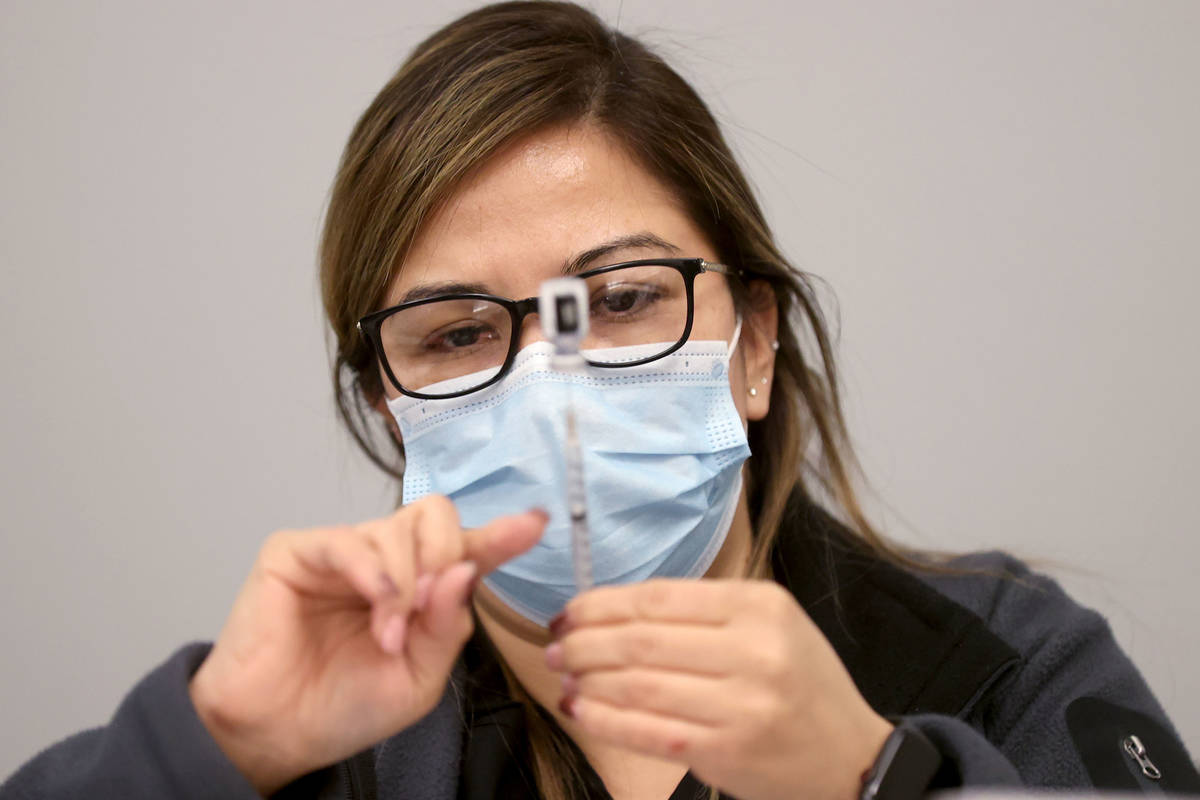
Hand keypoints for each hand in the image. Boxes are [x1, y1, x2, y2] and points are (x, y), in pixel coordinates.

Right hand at [188, 496, 546, 794]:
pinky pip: (349, 541)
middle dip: (447, 557)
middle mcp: (387, 561)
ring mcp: (343, 552)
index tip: (536, 523)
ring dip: (407, 586)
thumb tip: (466, 570)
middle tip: (430, 608)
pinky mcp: (297, 552)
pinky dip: (375, 573)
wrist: (280, 734)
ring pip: (398, 529)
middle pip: (436, 518)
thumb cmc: (346, 707)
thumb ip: (448, 626)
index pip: (468, 548)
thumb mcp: (420, 678)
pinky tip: (379, 606)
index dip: (503, 534)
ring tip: (389, 636)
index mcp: (422, 588)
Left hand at [545, 579, 892, 799]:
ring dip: (589, 680)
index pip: (658, 598)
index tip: (570, 611)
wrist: (851, 754)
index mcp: (760, 606)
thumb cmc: (801, 682)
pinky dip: (606, 720)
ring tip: (565, 675)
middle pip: (642, 640)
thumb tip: (614, 610)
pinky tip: (583, 710)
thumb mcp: (771, 623)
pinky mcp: (727, 752)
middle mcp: (754, 651)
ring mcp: (741, 705)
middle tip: (556, 645)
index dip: (601, 604)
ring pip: (639, 685)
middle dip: (585, 642)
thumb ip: (703, 611)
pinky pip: (648, 731)